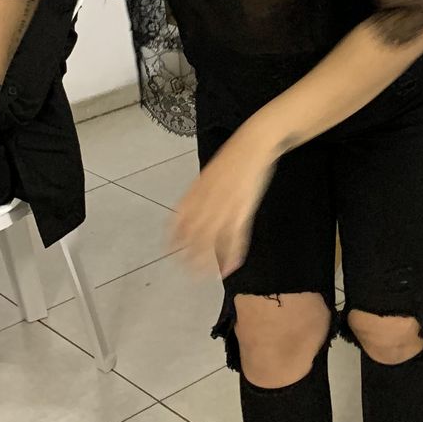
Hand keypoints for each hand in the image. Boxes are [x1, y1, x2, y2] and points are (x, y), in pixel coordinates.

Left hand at [171, 125, 276, 278]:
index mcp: (195, 192)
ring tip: (207, 276)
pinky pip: (236, 238)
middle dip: (189, 256)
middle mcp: (206, 202)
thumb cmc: (231, 159)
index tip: (169, 251)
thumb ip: (196, 195)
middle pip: (193, 236)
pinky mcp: (243, 210)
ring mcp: (225, 207)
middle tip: (188, 271)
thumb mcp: (207, 175)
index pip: (178, 221)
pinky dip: (232, 255)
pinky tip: (230, 267)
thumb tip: (186, 214)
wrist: (253, 145)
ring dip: (209, 262)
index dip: (173, 238)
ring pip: (212, 242)